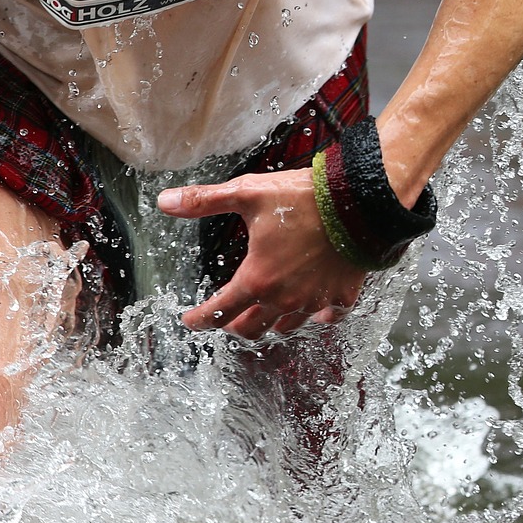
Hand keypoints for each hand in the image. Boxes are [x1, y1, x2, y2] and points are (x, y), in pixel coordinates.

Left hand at [156, 169, 366, 338]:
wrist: (358, 202)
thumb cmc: (302, 198)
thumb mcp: (246, 193)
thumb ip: (204, 200)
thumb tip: (165, 202)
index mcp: (257, 279)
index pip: (219, 311)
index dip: (199, 319)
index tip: (190, 320)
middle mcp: (284, 298)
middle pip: (251, 328)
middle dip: (234, 326)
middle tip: (226, 319)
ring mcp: (315, 301)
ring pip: (286, 327)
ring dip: (270, 322)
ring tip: (264, 313)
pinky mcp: (342, 295)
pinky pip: (327, 318)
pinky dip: (316, 317)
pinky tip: (312, 310)